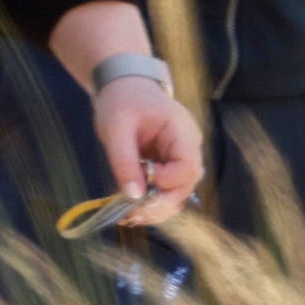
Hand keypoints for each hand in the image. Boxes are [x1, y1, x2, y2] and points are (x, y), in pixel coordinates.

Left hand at [90, 75, 204, 228]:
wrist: (123, 88)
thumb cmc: (122, 100)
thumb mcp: (116, 127)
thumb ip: (124, 161)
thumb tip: (133, 196)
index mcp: (182, 132)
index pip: (186, 167)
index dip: (166, 182)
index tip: (141, 182)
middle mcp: (188, 148)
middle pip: (185, 187)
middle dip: (159, 205)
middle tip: (130, 215)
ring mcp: (180, 159)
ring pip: (177, 194)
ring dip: (155, 209)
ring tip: (128, 216)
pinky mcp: (169, 167)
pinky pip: (165, 191)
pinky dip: (150, 202)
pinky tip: (130, 209)